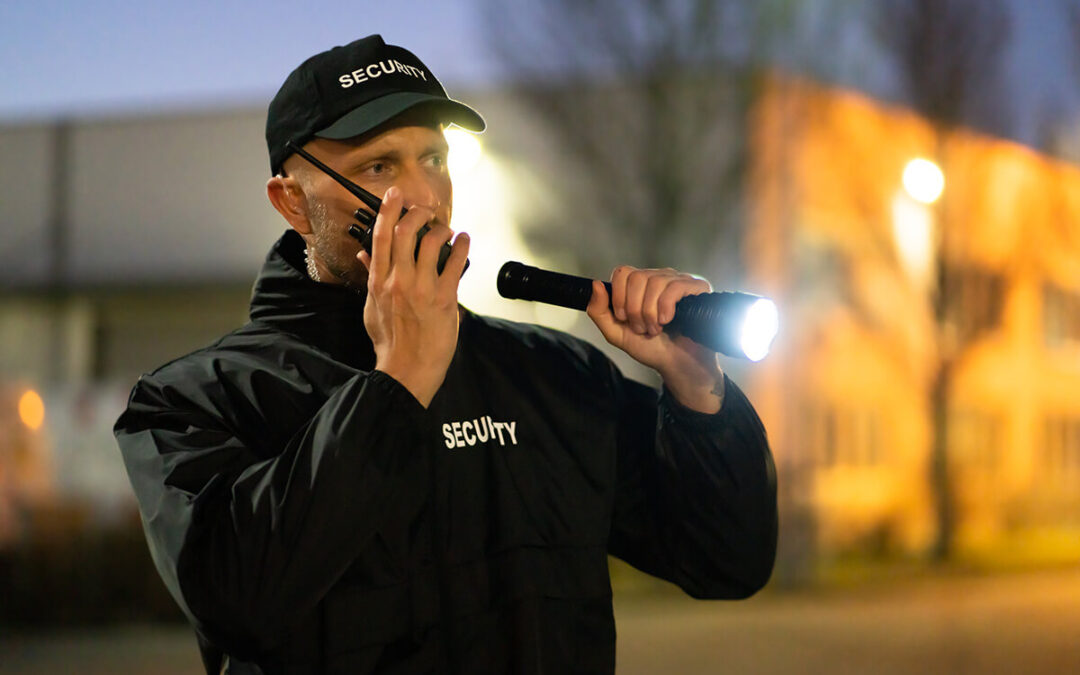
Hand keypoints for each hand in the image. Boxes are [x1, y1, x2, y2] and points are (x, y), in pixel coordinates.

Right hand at [357, 187, 469, 406]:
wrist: (406, 370)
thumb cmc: (390, 342)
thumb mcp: (372, 308)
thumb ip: (371, 277)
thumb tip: (365, 254)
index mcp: (379, 281)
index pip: (381, 237)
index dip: (388, 211)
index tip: (395, 194)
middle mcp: (398, 280)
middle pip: (406, 232)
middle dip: (418, 213)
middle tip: (426, 210)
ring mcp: (421, 288)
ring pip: (431, 242)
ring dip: (442, 229)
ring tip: (447, 230)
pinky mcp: (443, 299)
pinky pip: (455, 264)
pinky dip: (462, 247)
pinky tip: (465, 240)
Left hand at [586, 266, 724, 413]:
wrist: (677, 365)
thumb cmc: (651, 348)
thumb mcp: (617, 333)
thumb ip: (599, 311)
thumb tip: (595, 284)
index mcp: (641, 284)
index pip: (623, 272)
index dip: (619, 297)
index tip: (624, 318)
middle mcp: (660, 277)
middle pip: (637, 277)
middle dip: (635, 309)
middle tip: (642, 328)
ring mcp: (679, 280)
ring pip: (655, 282)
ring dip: (650, 313)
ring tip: (655, 329)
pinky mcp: (697, 287)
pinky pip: (675, 287)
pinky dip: (665, 307)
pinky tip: (667, 321)